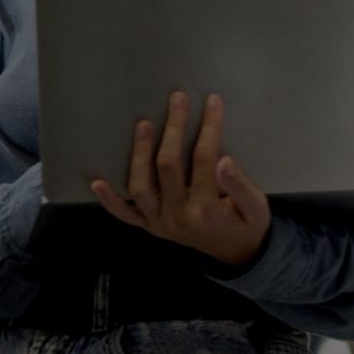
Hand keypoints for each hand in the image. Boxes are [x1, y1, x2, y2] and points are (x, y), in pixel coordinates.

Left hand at [90, 90, 271, 269]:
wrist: (236, 254)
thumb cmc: (246, 224)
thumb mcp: (257, 208)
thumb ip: (241, 185)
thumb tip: (224, 160)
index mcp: (208, 209)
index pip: (205, 159)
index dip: (209, 128)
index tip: (211, 101)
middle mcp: (179, 215)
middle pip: (169, 165)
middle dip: (173, 128)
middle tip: (177, 99)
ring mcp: (159, 222)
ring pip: (141, 186)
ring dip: (139, 154)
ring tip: (143, 123)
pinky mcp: (149, 226)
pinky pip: (124, 215)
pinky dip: (110, 200)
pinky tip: (96, 182)